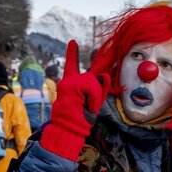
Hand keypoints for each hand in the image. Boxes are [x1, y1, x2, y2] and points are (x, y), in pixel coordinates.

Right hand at [40, 40, 109, 160]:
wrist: (69, 128)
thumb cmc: (81, 119)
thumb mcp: (94, 103)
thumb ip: (100, 89)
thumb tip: (104, 75)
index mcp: (71, 85)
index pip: (72, 66)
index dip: (73, 54)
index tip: (73, 42)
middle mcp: (68, 81)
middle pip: (91, 78)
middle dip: (96, 92)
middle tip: (89, 107)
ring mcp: (68, 81)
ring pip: (92, 81)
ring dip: (94, 95)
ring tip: (87, 106)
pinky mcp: (69, 84)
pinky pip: (91, 85)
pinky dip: (93, 96)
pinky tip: (87, 104)